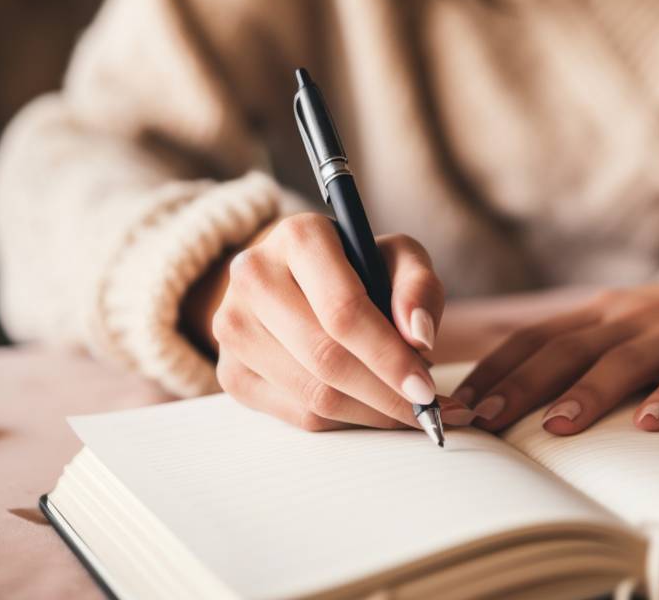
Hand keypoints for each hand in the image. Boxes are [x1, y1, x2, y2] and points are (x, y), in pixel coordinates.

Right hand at [185, 213, 446, 430]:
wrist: (297, 279)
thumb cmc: (358, 269)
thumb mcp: (398, 259)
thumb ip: (418, 288)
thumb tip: (419, 337)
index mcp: (297, 236)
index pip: (343, 310)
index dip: (389, 356)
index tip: (427, 389)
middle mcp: (253, 276)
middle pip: (326, 358)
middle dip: (386, 394)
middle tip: (427, 411)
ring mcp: (233, 326)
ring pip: (312, 395)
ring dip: (370, 413)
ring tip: (407, 410)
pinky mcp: (231, 371)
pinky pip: (297, 415)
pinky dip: (345, 422)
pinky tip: (372, 411)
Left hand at [452, 248, 658, 433]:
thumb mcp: (631, 325)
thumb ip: (584, 349)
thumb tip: (515, 391)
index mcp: (600, 313)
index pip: (533, 338)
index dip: (492, 369)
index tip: (456, 403)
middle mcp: (629, 318)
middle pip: (564, 349)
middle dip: (519, 385)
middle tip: (482, 419)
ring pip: (621, 361)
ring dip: (586, 394)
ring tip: (555, 426)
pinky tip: (650, 425)